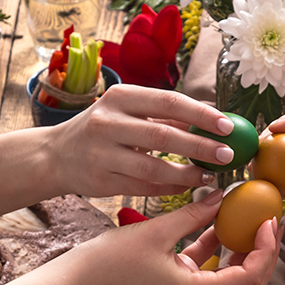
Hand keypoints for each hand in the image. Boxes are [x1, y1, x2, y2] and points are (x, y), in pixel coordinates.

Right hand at [46, 85, 238, 197]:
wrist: (56, 155)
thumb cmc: (102, 130)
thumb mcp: (126, 112)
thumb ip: (163, 115)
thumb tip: (212, 117)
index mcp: (120, 97)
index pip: (169, 101)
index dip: (201, 114)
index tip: (228, 125)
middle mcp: (108, 122)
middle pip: (164, 135)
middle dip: (200, 146)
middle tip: (227, 154)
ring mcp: (102, 153)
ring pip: (154, 166)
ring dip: (187, 174)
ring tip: (209, 176)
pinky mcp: (101, 180)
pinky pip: (144, 186)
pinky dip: (169, 187)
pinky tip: (186, 187)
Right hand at [70, 190, 281, 284]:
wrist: (81, 282)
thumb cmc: (112, 260)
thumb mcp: (157, 231)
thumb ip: (194, 213)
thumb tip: (224, 194)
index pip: (250, 277)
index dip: (266, 249)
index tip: (269, 219)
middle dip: (264, 255)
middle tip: (270, 222)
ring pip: (233, 281)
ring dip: (245, 253)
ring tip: (252, 220)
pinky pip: (211, 273)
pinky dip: (221, 252)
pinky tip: (223, 224)